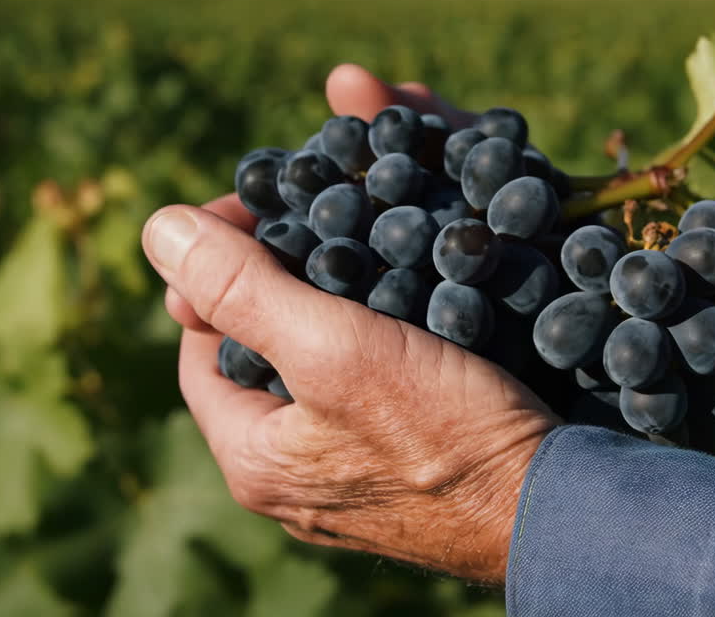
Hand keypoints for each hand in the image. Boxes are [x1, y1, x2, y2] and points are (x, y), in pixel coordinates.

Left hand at [143, 65, 558, 583]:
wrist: (556, 508)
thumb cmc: (445, 433)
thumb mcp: (335, 350)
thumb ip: (242, 290)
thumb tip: (158, 227)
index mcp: (252, 456)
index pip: (199, 340)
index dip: (215, 264)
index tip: (261, 205)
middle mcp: (290, 478)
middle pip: (260, 352)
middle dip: (281, 275)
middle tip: (320, 216)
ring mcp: (349, 479)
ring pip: (317, 368)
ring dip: (332, 299)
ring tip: (365, 241)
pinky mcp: (404, 471)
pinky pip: (368, 389)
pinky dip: (376, 336)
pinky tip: (411, 296)